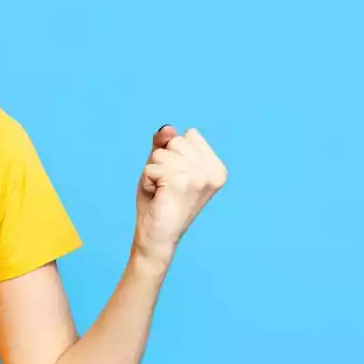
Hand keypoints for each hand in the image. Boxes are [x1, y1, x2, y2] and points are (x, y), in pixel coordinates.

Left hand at [133, 125, 226, 268]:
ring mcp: (200, 177)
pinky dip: (147, 180)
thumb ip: (165, 145)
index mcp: (216, 167)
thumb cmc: (160, 201)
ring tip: (162, 191)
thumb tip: (167, 127)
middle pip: (175, 141)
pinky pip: (152, 166)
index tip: (176, 178)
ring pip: (161, 154)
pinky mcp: (182, 183)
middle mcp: (214, 172)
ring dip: (153, 172)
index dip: (172, 154)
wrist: (158, 236)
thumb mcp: (163, 166)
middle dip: (161, 161)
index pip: (187, 135)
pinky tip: (158, 196)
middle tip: (166, 186)